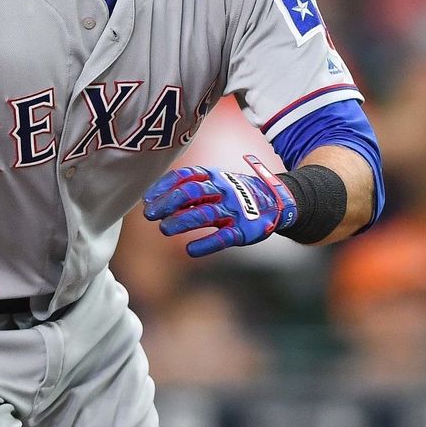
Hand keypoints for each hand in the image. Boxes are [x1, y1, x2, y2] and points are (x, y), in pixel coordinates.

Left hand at [143, 154, 296, 256]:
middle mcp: (224, 190)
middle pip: (192, 192)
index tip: (148, 199)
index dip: (165, 187)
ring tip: (164, 229)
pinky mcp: (244, 230)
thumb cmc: (238, 193)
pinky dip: (206, 243)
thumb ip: (192, 191)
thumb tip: (158, 201)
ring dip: (182, 221)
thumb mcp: (217, 183)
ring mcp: (235, 210)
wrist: (277, 201)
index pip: (186, 176)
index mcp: (215, 176)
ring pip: (204, 214)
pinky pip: (224, 237)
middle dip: (168, 203)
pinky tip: (190, 249)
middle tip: (151, 214)